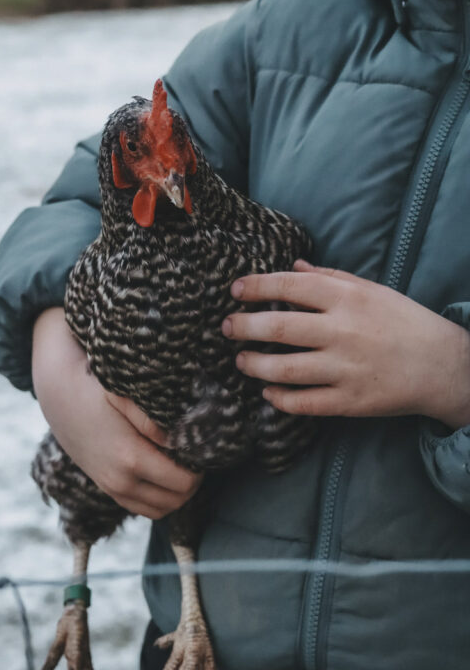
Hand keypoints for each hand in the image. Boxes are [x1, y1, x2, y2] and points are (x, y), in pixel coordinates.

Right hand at [32, 308, 202, 518]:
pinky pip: (144, 509)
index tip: (200, 450)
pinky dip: (160, 499)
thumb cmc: (97, 391)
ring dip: (177, 494)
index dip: (199, 469)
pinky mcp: (108, 490)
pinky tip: (164, 474)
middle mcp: (122, 481)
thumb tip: (177, 439)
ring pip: (162, 510)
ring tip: (181, 467)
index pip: (184, 483)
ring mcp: (113, 489)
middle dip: (192, 483)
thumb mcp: (123, 395)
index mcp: (131, 458)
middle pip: (177, 501)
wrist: (61, 398)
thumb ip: (151, 418)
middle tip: (195, 459)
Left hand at [222, 260, 469, 428]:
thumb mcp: (371, 290)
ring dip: (254, 365)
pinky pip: (304, 403)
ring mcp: (346, 368)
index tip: (234, 290)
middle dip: (243, 326)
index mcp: (348, 298)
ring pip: (284, 369)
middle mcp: (343, 331)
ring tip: (241, 361)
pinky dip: (279, 398)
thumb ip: (330, 277)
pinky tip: (268, 392)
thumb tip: (292, 266)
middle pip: (278, 327)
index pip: (290, 286)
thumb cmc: (403, 322)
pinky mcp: (350, 401)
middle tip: (227, 327)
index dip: (256, 286)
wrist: (442, 365)